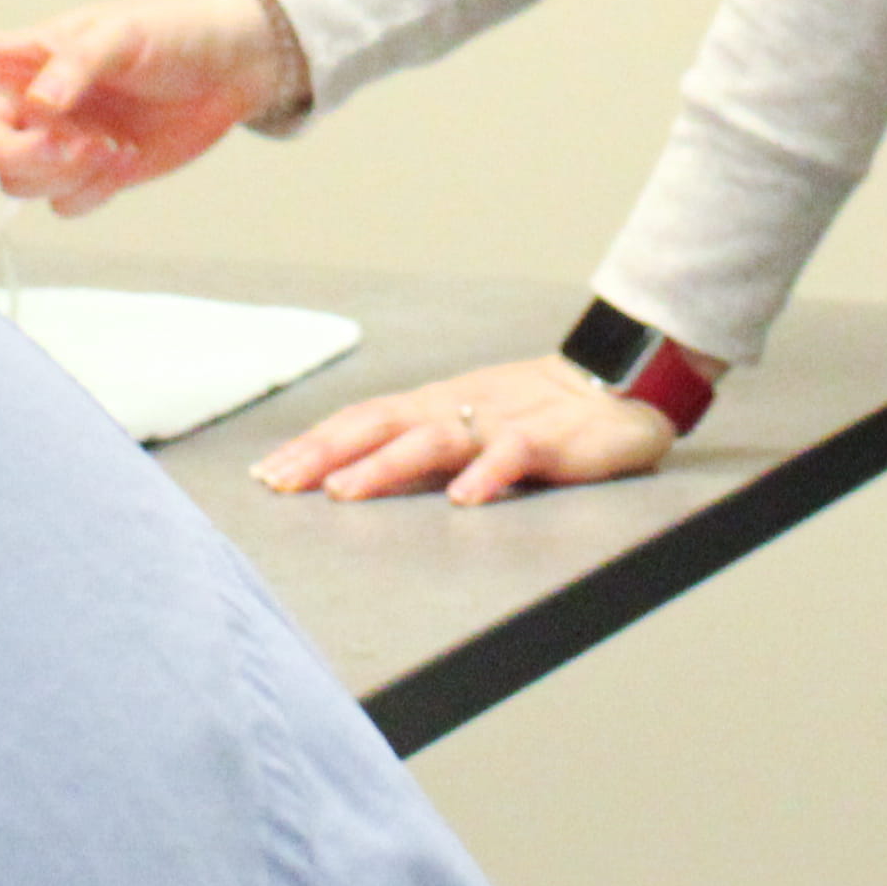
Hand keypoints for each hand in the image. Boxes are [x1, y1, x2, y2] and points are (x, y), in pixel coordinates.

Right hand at [0, 0, 299, 217]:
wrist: (230, 71)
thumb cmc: (173, 34)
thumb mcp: (127, 35)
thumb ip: (77, 64)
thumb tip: (38, 103)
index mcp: (25, 54)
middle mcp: (29, 100)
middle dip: (21, 152)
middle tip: (78, 139)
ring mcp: (56, 141)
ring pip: (19, 182)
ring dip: (65, 172)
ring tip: (111, 142)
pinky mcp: (88, 176)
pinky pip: (63, 205)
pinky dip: (91, 191)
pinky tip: (124, 160)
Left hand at [253, 352, 688, 506]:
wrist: (619, 384)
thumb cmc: (536, 413)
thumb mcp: (467, 428)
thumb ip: (418, 448)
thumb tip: (348, 477)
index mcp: (433, 406)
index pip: (361, 420)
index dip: (314, 444)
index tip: (267, 474)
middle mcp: (455, 409)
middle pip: (379, 424)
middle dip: (325, 453)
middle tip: (281, 483)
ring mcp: (499, 422)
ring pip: (433, 440)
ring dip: (385, 464)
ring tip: (346, 492)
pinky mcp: (547, 440)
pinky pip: (513, 455)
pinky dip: (487, 475)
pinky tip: (465, 500)